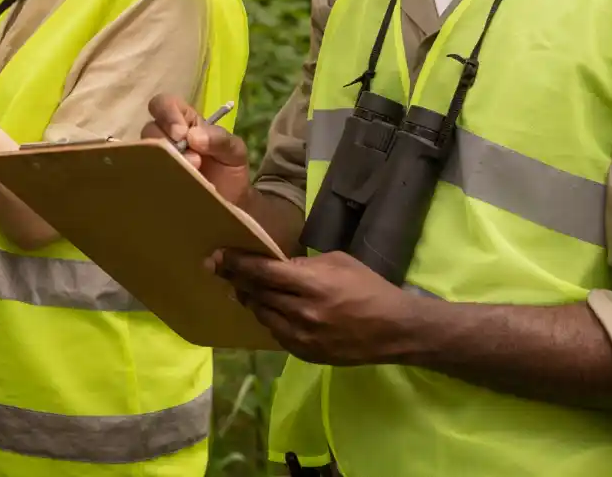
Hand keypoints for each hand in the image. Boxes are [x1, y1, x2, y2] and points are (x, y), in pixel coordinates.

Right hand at [142, 94, 251, 206]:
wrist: (231, 203)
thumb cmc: (230, 169)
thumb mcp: (234, 150)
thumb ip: (219, 138)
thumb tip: (192, 136)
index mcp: (185, 120)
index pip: (164, 104)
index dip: (168, 114)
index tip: (182, 134)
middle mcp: (166, 137)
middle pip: (150, 128)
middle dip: (169, 143)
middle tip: (194, 161)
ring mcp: (157, 159)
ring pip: (144, 152)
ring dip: (165, 163)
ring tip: (190, 176)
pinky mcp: (153, 180)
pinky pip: (144, 175)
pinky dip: (157, 179)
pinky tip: (175, 187)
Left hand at [211, 248, 420, 366]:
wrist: (394, 330)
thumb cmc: (368, 287)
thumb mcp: (337, 263)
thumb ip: (303, 264)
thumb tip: (275, 264)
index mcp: (312, 285)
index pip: (262, 272)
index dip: (237, 263)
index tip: (217, 256)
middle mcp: (302, 313)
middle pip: (257, 294)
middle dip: (236, 279)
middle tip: (220, 268)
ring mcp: (302, 338)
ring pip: (262, 315)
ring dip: (250, 300)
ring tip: (242, 288)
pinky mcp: (305, 354)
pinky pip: (275, 333)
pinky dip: (269, 318)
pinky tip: (268, 308)